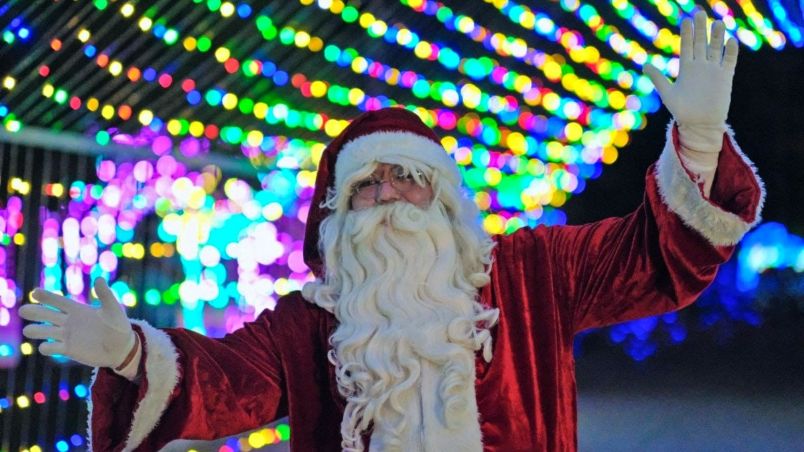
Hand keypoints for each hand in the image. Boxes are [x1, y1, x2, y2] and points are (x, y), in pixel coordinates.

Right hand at [19, 278, 135, 368]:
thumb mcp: (113, 309)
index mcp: (77, 309)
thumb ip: (105, 295)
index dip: (46, 297)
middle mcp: (68, 321)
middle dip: (34, 311)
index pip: (58, 301)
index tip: (35, 292)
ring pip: (43, 331)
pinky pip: (51, 348)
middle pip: (45, 314)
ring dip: (35, 330)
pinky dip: (46, 347)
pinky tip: (47, 346)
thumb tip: (99, 279)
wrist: (121, 348)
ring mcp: (66, 336)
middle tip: (23, 310)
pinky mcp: (68, 350)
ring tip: (29, 330)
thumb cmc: (119, 326)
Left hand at [644, 10, 737, 147]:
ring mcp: (713, 70)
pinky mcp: (725, 77)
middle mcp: (700, 66)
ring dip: (717, 36)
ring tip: (717, 23)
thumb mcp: (668, 93)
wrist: (699, 124)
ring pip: (716, 49)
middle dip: (700, 29)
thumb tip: (645, 65)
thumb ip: (658, 78)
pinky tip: (730, 41)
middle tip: (700, 13)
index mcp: (686, 68)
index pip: (687, 46)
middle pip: (701, 43)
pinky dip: (730, 51)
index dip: (686, 33)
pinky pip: (729, 61)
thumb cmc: (682, 111)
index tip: (686, 19)